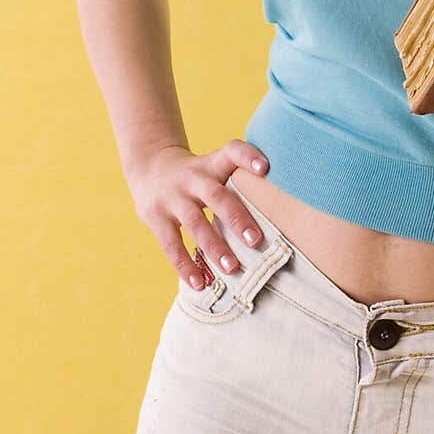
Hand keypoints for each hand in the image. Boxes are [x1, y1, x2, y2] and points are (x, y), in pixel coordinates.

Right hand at [125, 139, 270, 288]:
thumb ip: (241, 178)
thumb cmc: (198, 174)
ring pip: (195, 223)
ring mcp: (172, 197)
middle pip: (217, 196)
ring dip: (214, 247)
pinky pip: (171, 244)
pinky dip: (185, 265)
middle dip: (237, 219)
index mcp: (212, 163)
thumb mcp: (215, 165)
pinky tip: (200, 283)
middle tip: (256, 241)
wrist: (149, 167)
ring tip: (232, 269)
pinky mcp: (155, 217)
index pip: (231, 150)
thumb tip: (284, 206)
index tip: (265, 168)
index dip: (247, 156)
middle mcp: (192, 177)